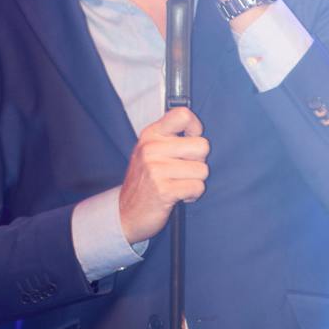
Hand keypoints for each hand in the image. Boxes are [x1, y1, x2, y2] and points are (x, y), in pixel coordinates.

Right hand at [118, 107, 209, 243]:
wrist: (125, 213)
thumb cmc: (144, 180)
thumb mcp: (149, 151)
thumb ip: (169, 137)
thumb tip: (198, 132)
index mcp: (150, 134)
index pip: (183, 115)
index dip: (195, 128)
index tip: (190, 140)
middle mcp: (151, 148)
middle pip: (202, 146)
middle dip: (198, 161)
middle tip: (183, 170)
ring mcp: (156, 169)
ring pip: (202, 170)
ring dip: (195, 181)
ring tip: (179, 184)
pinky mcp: (163, 190)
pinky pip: (197, 187)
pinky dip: (193, 194)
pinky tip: (179, 195)